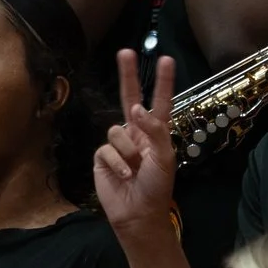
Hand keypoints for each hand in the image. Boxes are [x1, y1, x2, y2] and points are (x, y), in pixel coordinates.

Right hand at [92, 49, 178, 235]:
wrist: (138, 214)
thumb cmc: (157, 187)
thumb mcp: (164, 157)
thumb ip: (154, 130)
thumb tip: (136, 109)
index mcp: (156, 132)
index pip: (160, 102)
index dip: (163, 82)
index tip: (166, 59)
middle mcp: (136, 133)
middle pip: (129, 98)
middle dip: (128, 75)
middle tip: (125, 52)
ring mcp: (118, 144)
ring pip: (116, 131)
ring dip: (127, 151)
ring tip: (135, 169)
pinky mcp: (102, 158)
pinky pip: (105, 149)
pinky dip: (116, 162)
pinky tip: (123, 175)